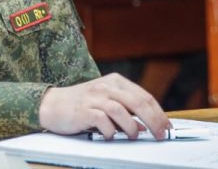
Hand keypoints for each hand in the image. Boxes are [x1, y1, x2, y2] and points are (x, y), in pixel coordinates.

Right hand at [38, 73, 169, 138]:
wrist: (52, 104)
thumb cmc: (81, 104)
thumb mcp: (106, 100)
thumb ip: (125, 109)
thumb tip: (145, 125)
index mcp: (115, 81)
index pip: (144, 96)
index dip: (158, 113)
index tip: (166, 127)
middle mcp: (106, 86)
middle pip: (137, 102)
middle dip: (153, 120)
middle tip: (159, 134)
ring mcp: (94, 97)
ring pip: (122, 110)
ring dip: (131, 126)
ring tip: (133, 135)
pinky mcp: (83, 110)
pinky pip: (103, 120)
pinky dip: (110, 130)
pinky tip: (110, 135)